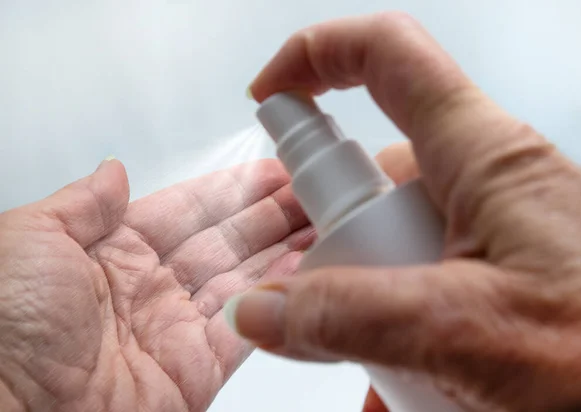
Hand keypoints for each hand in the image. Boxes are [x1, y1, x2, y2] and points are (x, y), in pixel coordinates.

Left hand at [0, 158, 313, 410]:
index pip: (187, 210)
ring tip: (321, 218)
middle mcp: (148, 289)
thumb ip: (82, 205)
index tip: (269, 171)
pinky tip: (305, 265)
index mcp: (111, 253)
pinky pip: (247, 324)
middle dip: (269, 214)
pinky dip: (278, 294)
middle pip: (224, 241)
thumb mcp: (30, 240)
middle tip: (310, 190)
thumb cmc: (2, 328)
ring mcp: (175, 329)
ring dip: (283, 248)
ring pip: (243, 278)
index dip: (231, 190)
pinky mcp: (195, 370)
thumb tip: (113, 172)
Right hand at [229, 12, 580, 411]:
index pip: (388, 56)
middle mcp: (486, 180)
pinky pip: (426, 278)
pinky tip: (406, 382)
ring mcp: (492, 229)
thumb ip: (351, 317)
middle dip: (336, 236)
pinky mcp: (500, 271)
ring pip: (394, 238)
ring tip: (387, 365)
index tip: (269, 98)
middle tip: (328, 306)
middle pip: (375, 173)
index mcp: (484, 156)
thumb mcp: (464, 331)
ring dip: (368, 299)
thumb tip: (261, 309)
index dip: (317, 56)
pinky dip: (401, 326)